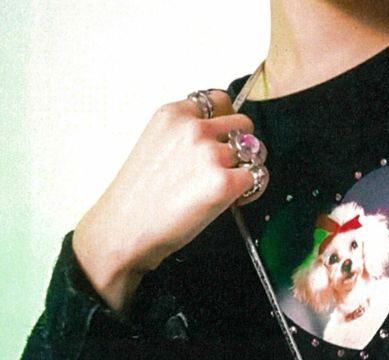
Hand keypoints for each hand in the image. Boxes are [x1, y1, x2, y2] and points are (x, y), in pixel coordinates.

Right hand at [73, 90, 267, 310]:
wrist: (127, 227)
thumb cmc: (140, 196)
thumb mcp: (156, 145)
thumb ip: (185, 134)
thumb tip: (218, 138)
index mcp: (174, 114)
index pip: (219, 100)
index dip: (226, 122)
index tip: (222, 139)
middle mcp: (194, 128)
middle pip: (243, 124)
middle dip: (241, 144)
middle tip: (229, 167)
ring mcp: (210, 153)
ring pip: (253, 151)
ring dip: (247, 168)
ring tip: (227, 188)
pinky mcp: (224, 182)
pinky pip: (258, 177)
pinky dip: (253, 189)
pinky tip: (234, 200)